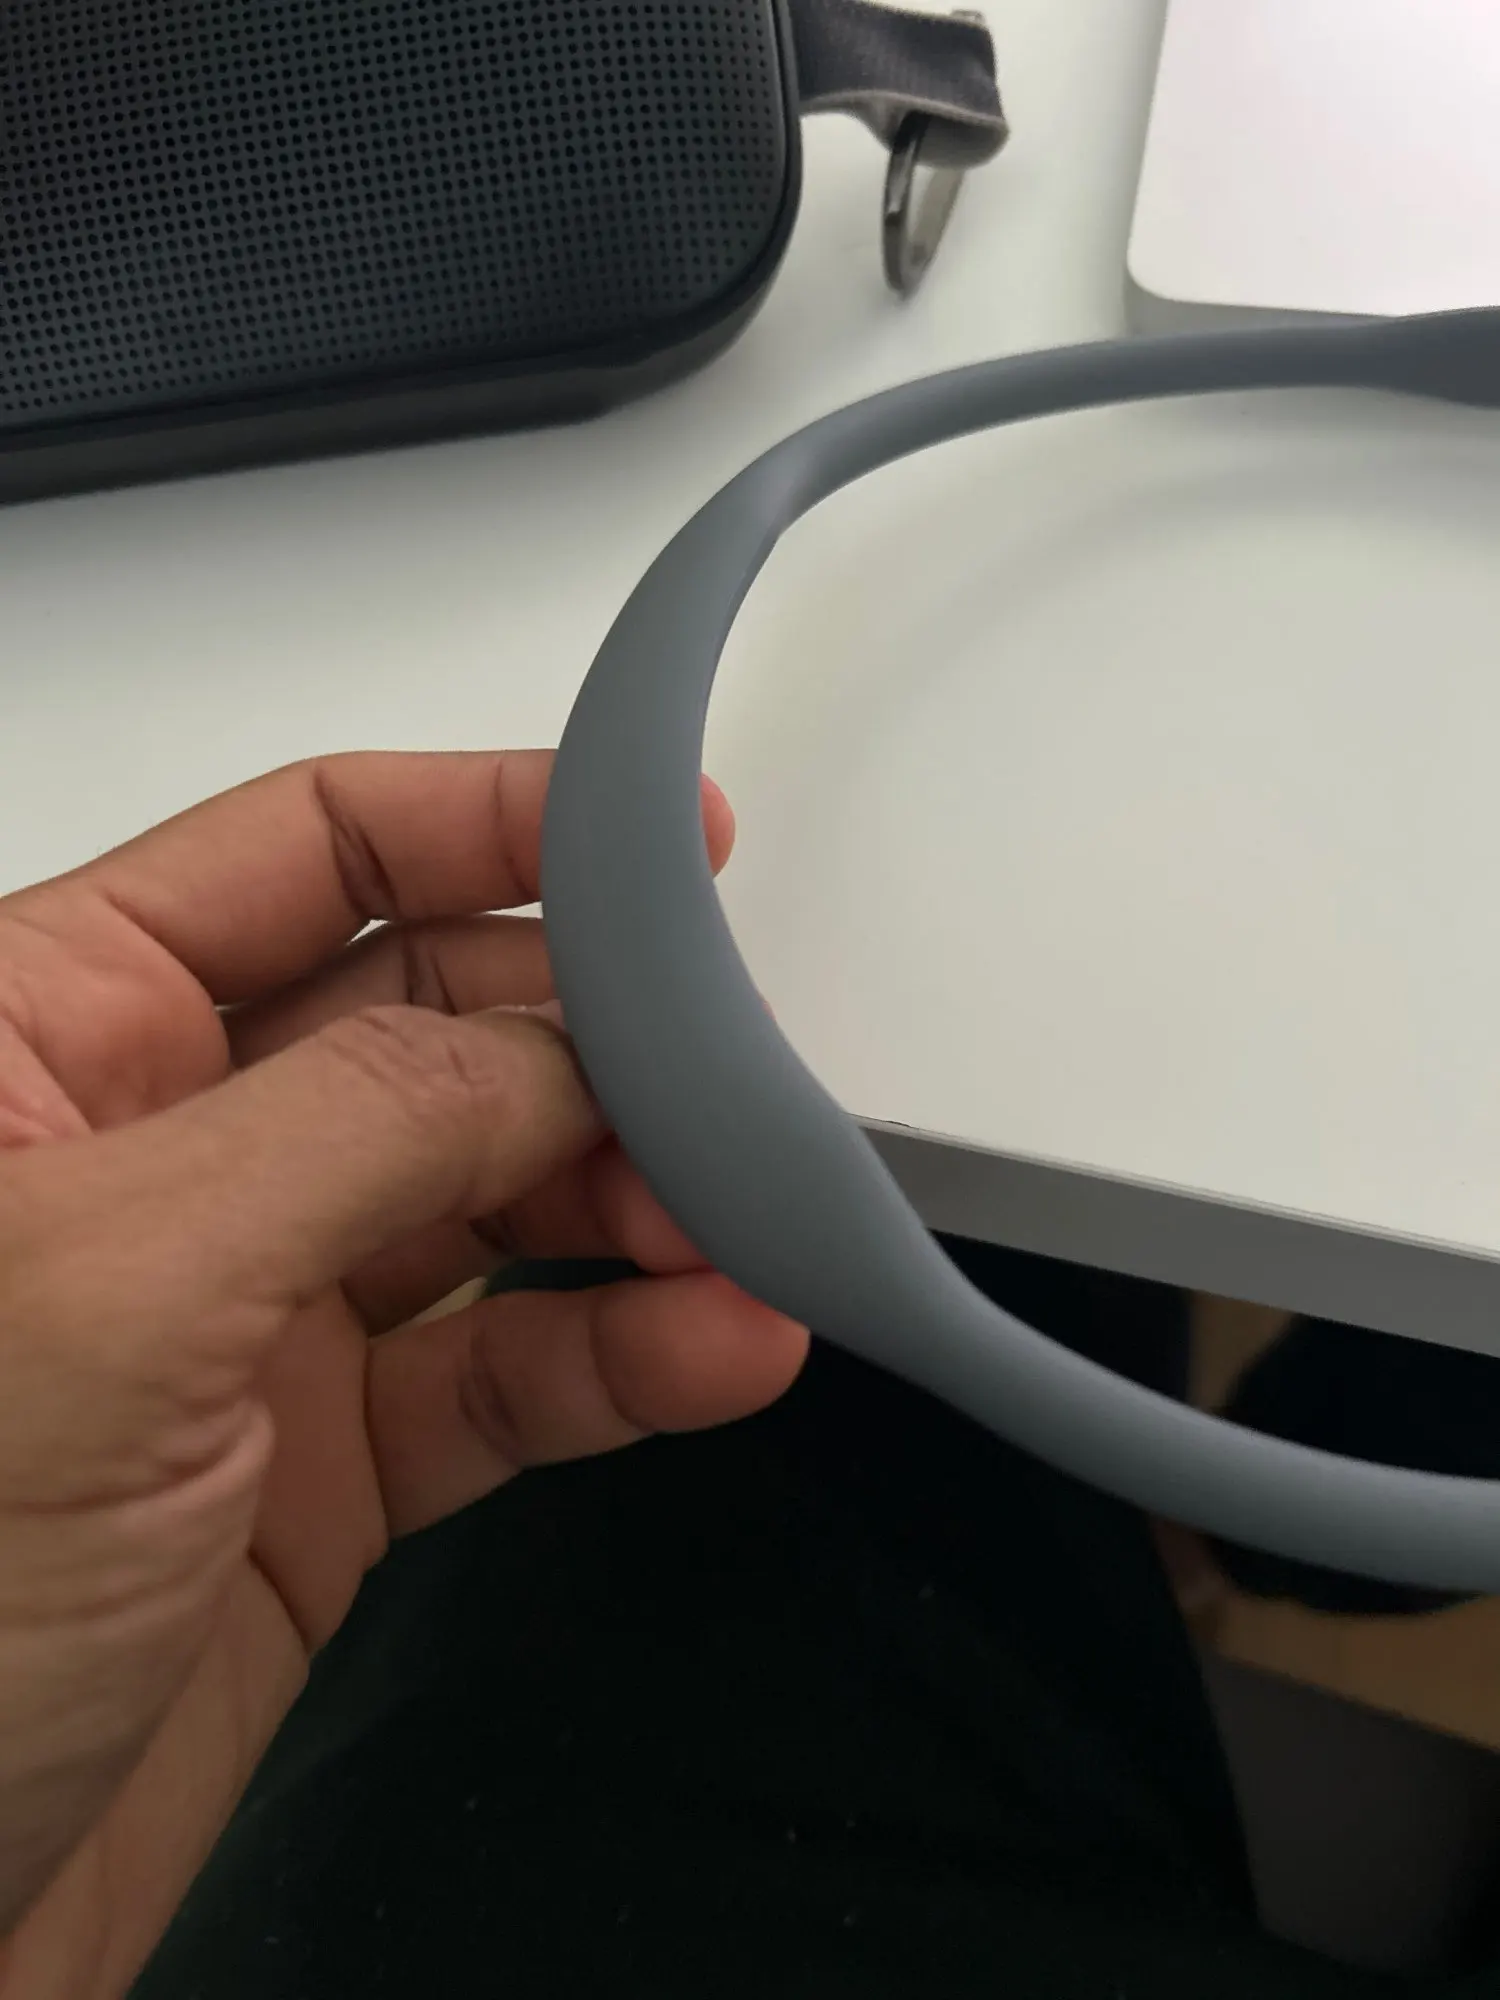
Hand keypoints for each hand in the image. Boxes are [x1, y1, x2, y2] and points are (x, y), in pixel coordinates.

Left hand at [0, 751, 807, 1998]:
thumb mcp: (110, 1288)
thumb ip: (353, 1124)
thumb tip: (548, 1041)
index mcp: (47, 1039)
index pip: (304, 853)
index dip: (486, 822)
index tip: (659, 838)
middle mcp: (158, 1159)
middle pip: (434, 1026)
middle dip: (594, 1046)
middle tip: (724, 1084)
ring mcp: (246, 1313)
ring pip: (492, 1200)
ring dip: (637, 1206)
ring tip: (739, 1232)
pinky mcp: (320, 1463)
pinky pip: (507, 1366)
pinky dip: (622, 1352)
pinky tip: (711, 1347)